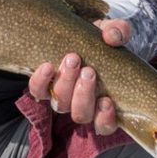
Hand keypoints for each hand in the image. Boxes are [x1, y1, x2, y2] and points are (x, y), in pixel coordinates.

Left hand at [27, 19, 130, 134]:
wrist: (79, 35)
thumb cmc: (101, 41)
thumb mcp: (113, 33)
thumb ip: (119, 32)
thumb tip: (113, 37)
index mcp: (103, 102)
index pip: (105, 125)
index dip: (105, 118)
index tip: (106, 100)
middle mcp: (80, 105)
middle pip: (81, 114)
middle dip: (84, 94)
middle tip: (89, 70)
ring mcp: (61, 97)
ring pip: (60, 104)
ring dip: (66, 84)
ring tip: (72, 59)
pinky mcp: (43, 86)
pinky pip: (38, 91)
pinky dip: (41, 81)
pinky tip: (47, 66)